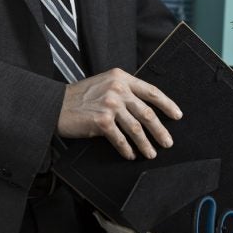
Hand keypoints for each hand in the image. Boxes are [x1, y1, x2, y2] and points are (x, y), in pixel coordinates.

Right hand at [57, 68, 181, 159]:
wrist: (55, 105)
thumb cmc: (80, 97)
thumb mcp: (104, 84)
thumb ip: (124, 91)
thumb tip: (146, 109)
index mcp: (121, 77)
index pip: (151, 91)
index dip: (167, 104)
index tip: (177, 115)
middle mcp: (117, 89)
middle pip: (146, 112)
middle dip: (160, 130)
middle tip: (168, 142)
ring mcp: (110, 104)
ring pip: (136, 128)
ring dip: (146, 144)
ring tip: (152, 153)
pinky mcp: (102, 121)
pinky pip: (120, 139)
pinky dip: (127, 149)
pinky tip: (131, 155)